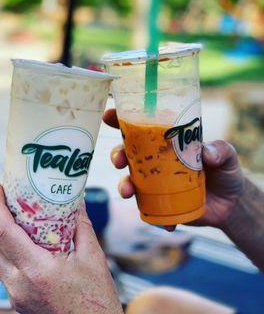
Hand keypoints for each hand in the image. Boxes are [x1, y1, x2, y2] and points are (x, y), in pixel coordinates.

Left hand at [0, 183, 122, 313]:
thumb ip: (81, 225)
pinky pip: (2, 270)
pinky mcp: (18, 301)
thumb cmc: (96, 301)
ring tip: (8, 213)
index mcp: (37, 272)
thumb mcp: (93, 258)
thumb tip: (77, 200)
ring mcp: (16, 296)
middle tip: (0, 196)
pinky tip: (19, 239)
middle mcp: (19, 286)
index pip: (3, 233)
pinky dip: (4, 249)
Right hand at [103, 108, 245, 229]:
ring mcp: (155, 183)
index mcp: (167, 142)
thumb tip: (206, 153)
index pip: (141, 127)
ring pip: (130, 181)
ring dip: (124, 185)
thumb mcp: (228, 156)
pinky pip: (148, 210)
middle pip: (128, 153)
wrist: (231, 204)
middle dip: (116, 154)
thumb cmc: (226, 172)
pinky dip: (153, 217)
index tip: (108, 115)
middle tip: (118, 160)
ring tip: (128, 192)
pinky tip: (166, 224)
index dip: (121, 120)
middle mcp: (156, 160)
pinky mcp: (160, 204)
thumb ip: (221, 150)